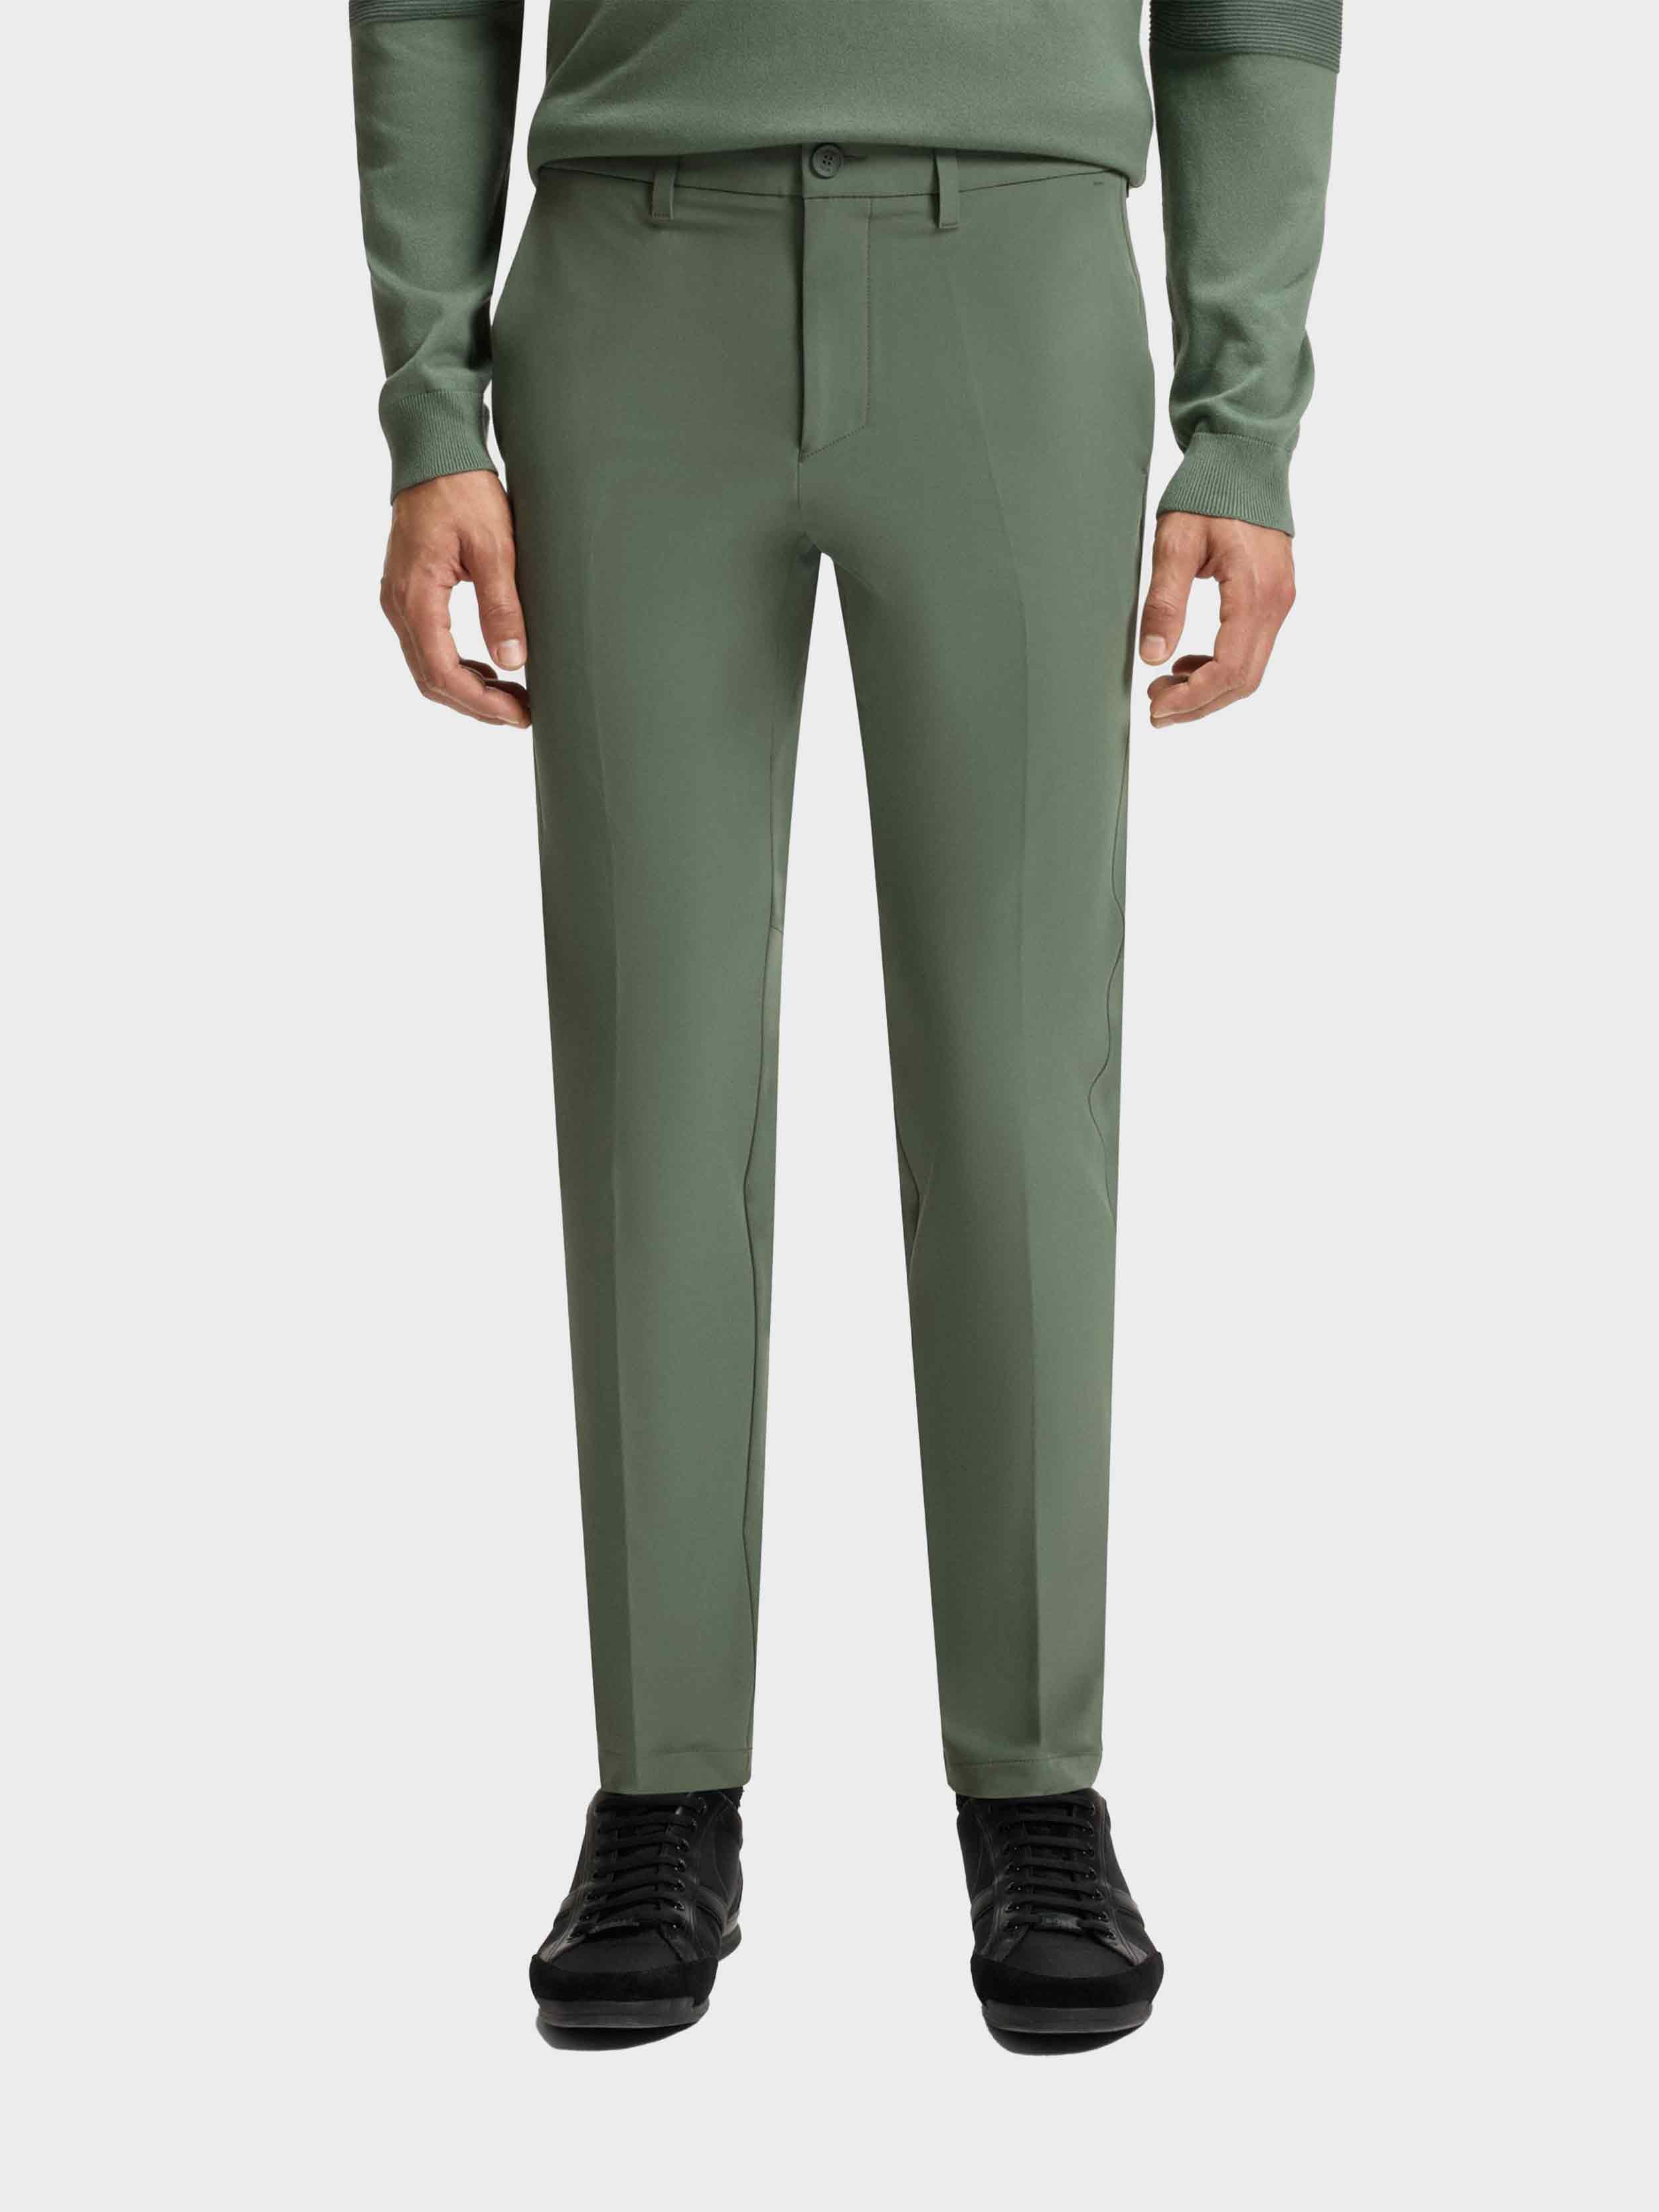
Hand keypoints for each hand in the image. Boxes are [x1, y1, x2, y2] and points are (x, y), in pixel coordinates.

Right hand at [379, 471, 530, 727]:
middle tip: (520, 715)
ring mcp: (398, 599)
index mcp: (416, 595)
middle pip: (431, 678)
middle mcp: (398, 604)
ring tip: (510, 697)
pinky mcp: (407, 593)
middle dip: (476, 705)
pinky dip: (457, 666)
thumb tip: (512, 662)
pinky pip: (427, 645)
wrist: (434, 452)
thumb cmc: (463, 490)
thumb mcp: (495, 547)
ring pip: (427, 666)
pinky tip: (489, 669)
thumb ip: (502, 606)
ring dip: (467, 689)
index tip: (518, 714)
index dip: (480, 703)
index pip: (442, 671)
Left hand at [1138, 513, 1295, 725]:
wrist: (1244, 457)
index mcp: (1253, 593)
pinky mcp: (1275, 597)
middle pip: (1243, 681)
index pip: (1228, 670)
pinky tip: (1188, 663)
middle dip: (1198, 703)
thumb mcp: (1175, 543)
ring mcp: (1280, 601)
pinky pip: (1253, 649)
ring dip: (1209, 689)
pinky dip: (1221, 667)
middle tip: (1156, 707)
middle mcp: (1275, 603)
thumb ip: (1165, 601)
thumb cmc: (1208, 493)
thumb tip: (1153, 657)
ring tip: (1166, 686)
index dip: (1192, 699)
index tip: (1157, 708)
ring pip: (1250, 670)